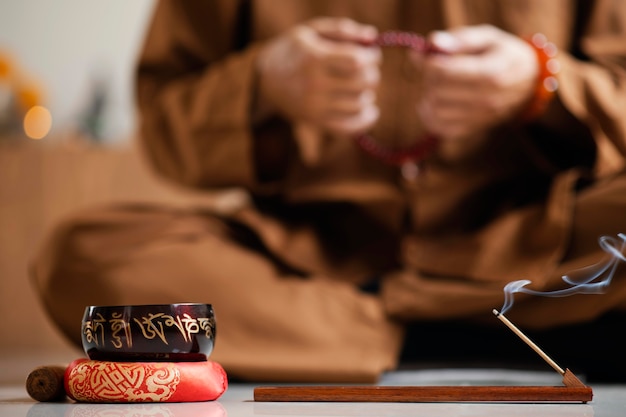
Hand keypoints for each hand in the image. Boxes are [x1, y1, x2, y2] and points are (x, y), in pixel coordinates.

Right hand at [256, 18, 380, 136]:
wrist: (265, 79)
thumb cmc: (294, 50)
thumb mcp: (312, 30)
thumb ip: (342, 30)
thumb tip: (372, 37)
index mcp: (314, 57)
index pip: (356, 61)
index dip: (372, 58)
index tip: (372, 55)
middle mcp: (314, 84)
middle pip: (361, 83)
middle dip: (372, 75)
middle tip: (367, 71)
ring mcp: (314, 106)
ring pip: (358, 105)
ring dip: (367, 95)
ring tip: (361, 88)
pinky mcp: (315, 121)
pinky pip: (349, 127)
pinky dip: (365, 121)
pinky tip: (371, 111)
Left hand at [417, 25, 537, 141]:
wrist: (527, 83)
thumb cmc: (503, 55)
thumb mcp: (489, 38)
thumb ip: (461, 39)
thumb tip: (433, 43)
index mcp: (491, 74)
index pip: (444, 72)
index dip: (428, 62)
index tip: (426, 55)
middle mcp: (487, 100)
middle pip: (437, 91)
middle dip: (428, 77)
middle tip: (433, 69)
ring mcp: (480, 118)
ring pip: (436, 111)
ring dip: (427, 97)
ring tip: (435, 85)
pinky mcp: (472, 130)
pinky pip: (440, 128)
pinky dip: (430, 116)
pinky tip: (435, 103)